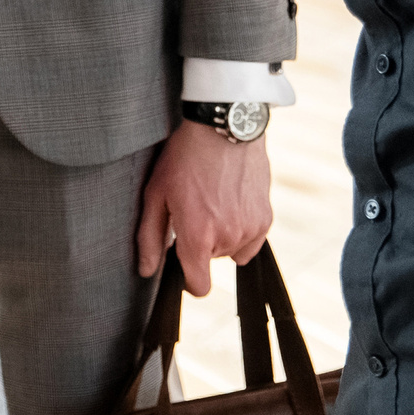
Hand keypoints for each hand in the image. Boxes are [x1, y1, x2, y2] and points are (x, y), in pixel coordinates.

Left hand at [135, 120, 273, 295]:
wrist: (224, 129)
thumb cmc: (184, 159)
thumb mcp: (156, 194)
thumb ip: (150, 237)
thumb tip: (147, 270)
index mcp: (198, 236)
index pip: (199, 286)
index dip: (187, 281)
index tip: (181, 267)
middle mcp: (228, 238)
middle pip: (210, 261)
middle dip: (199, 243)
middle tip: (191, 208)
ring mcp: (251, 229)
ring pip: (231, 250)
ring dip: (220, 236)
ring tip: (211, 201)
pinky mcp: (266, 218)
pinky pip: (251, 241)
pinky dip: (240, 228)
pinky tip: (229, 202)